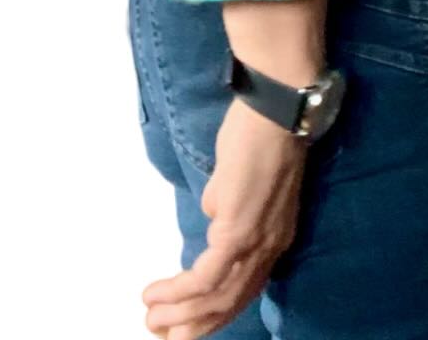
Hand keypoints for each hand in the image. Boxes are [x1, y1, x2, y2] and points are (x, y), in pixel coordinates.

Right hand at [142, 97, 307, 338]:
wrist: (276, 110)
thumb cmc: (258, 132)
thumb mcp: (241, 179)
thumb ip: (227, 203)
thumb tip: (213, 214)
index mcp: (276, 235)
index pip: (246, 287)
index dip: (216, 309)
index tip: (188, 322)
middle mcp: (271, 247)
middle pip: (233, 302)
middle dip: (196, 325)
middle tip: (164, 336)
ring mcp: (256, 241)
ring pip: (218, 298)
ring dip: (181, 315)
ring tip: (151, 321)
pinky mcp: (237, 230)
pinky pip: (206, 276)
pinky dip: (179, 292)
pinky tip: (156, 295)